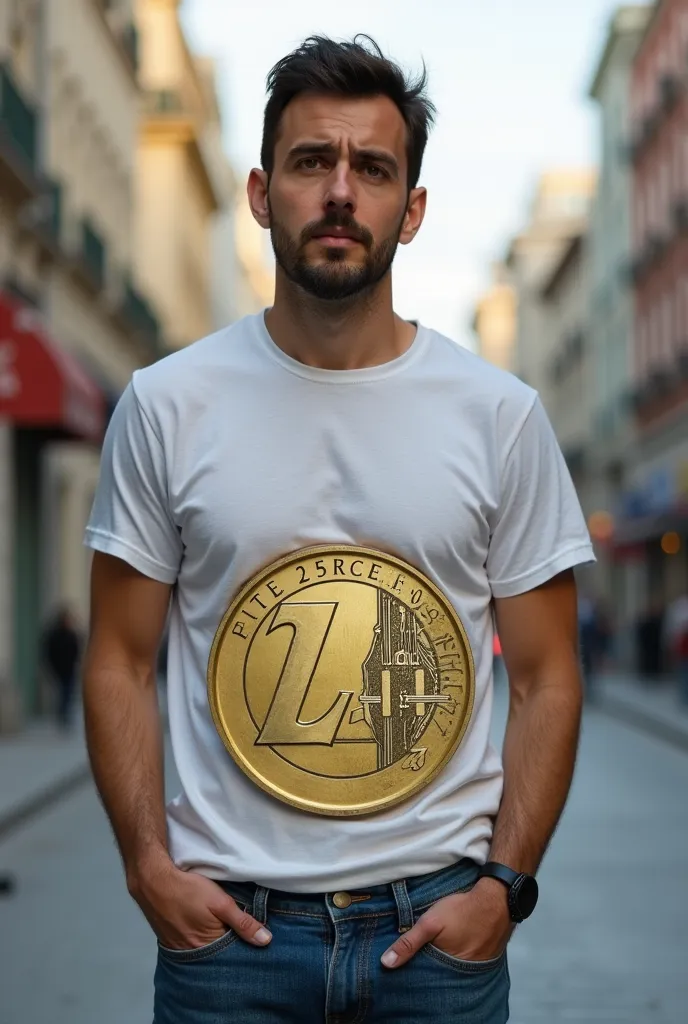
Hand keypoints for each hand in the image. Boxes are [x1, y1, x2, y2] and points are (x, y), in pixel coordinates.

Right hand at [128, 852, 271, 950]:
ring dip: (215, 941)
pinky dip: (200, 938)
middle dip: (230, 947)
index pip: (232, 956)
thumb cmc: (188, 890)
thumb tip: (265, 941)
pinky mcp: (170, 940)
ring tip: (225, 930)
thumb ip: (243, 922)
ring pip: (205, 949)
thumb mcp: (221, 902)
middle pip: (217, 955)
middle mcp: (191, 954)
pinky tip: (205, 927)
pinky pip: (191, 944)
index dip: (244, 947)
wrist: (153, 880)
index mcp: (206, 947)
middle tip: (243, 935)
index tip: (257, 941)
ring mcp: (178, 948)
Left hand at [381, 877, 512, 968]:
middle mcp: (465, 974)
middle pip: (441, 975)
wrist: (497, 899)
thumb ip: (409, 942)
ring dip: (445, 963)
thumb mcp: (430, 923)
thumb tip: (386, 963)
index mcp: (450, 970)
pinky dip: (459, 957)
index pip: (428, 980)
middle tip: (420, 959)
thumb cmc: (462, 910)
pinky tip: (454, 947)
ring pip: (454, 969)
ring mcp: (478, 966)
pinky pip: (468, 962)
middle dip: (430, 970)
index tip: (405, 969)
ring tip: (436, 952)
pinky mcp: (486, 957)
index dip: (416, 973)